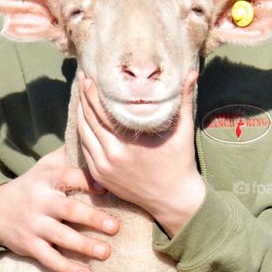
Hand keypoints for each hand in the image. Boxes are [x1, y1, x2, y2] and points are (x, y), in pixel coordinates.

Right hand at [0, 145, 119, 271]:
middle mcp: (40, 202)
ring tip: (106, 252)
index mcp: (46, 180)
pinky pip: (49, 259)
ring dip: (84, 246)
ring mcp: (33, 226)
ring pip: (60, 237)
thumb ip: (66, 155)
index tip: (107, 187)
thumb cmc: (31, 186)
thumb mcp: (43, 167)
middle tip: (115, 227)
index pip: (67, 177)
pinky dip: (67, 268)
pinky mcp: (29, 246)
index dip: (86, 181)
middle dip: (92, 218)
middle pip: (68, 210)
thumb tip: (92, 139)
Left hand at [77, 70, 206, 237]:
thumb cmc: (180, 163)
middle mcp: (110, 157)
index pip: (101, 113)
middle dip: (83, 99)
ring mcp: (102, 169)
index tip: (89, 77)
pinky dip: (83, 133)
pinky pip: (85, 150)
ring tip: (82, 97)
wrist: (174, 199)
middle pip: (87, 121)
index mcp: (127, 145)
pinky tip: (85, 121)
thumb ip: (184, 100)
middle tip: (82, 80)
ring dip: (80, 115)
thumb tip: (192, 73)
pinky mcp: (100, 176)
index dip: (92, 93)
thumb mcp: (183, 131)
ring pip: (83, 135)